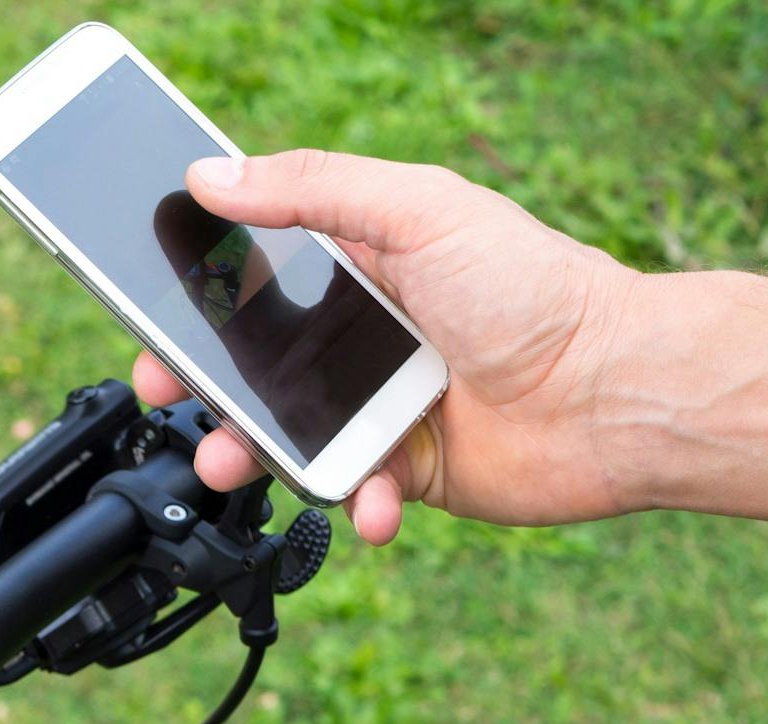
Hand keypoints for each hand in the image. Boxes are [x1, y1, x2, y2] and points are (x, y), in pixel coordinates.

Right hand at [135, 150, 641, 544]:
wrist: (618, 392)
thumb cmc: (534, 289)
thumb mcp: (417, 211)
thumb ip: (311, 190)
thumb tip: (209, 174)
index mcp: (361, 265)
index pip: (254, 277)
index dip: (194, 299)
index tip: (149, 317)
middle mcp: (364, 336)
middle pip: (253, 365)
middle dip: (201, 385)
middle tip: (167, 395)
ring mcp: (381, 406)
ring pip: (287, 437)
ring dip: (251, 453)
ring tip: (233, 461)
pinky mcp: (407, 470)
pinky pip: (352, 494)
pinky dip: (351, 505)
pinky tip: (371, 502)